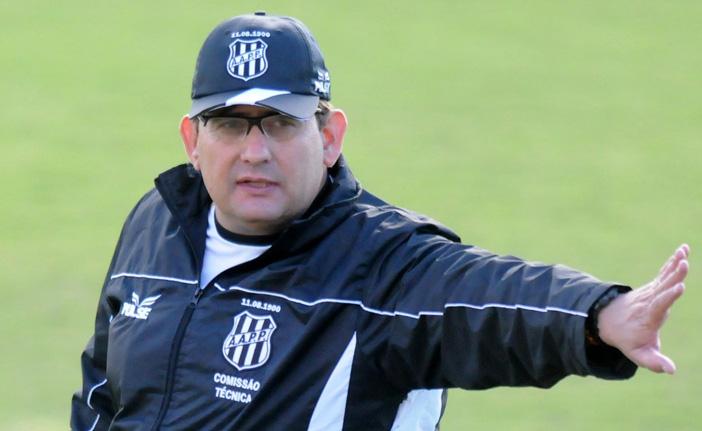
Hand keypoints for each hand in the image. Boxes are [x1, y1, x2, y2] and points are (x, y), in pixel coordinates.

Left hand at [598, 244, 689, 373]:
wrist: (607, 321)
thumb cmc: (626, 339)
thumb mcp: (637, 354)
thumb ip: (653, 362)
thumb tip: (671, 371)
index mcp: (647, 316)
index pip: (658, 305)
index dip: (668, 297)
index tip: (679, 288)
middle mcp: (649, 301)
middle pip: (662, 287)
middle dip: (673, 276)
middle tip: (684, 264)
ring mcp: (650, 292)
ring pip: (663, 277)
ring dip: (674, 265)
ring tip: (684, 252)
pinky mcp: (653, 287)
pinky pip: (664, 273)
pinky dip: (673, 262)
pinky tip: (684, 250)